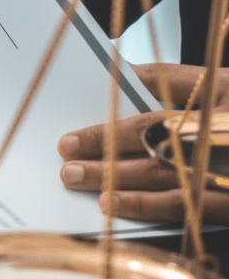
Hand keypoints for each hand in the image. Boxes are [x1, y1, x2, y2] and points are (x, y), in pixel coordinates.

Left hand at [58, 63, 228, 223]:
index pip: (159, 103)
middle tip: (65, 156)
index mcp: (223, 98)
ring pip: (165, 177)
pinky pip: (188, 207)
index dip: (112, 121)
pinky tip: (114, 205)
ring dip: (117, 181)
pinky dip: (148, 207)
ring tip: (78, 180)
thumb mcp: (227, 85)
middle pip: (154, 141)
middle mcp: (224, 133)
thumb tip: (131, 71)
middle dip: (105, 149)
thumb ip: (181, 79)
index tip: (74, 129)